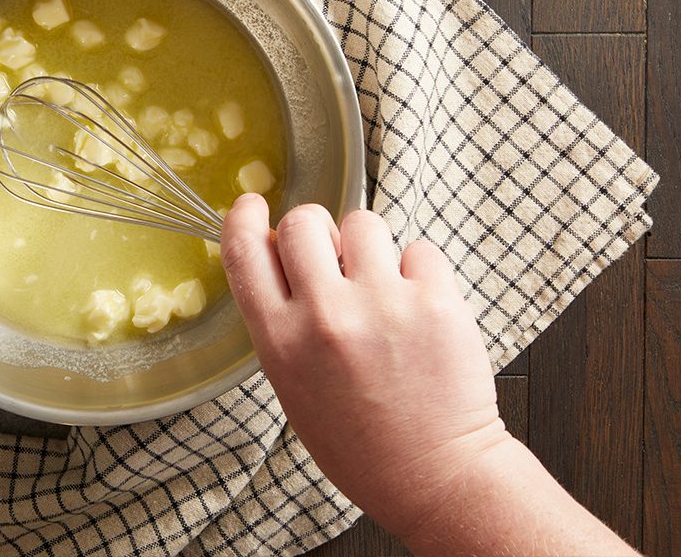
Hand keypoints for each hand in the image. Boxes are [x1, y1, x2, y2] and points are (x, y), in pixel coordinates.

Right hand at [220, 195, 507, 535]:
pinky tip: (417, 307)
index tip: (253, 206)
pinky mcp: (435, 301)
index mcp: (280, 341)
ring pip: (364, 223)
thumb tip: (284, 255)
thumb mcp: (292, 384)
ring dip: (370, 247)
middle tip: (334, 259)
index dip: (245, 217)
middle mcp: (325, 316)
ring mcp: (382, 305)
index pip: (244, 250)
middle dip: (316, 231)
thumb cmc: (359, 439)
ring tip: (382, 290)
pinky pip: (418, 248)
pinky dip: (418, 270)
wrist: (434, 475)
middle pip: (303, 221)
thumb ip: (281, 319)